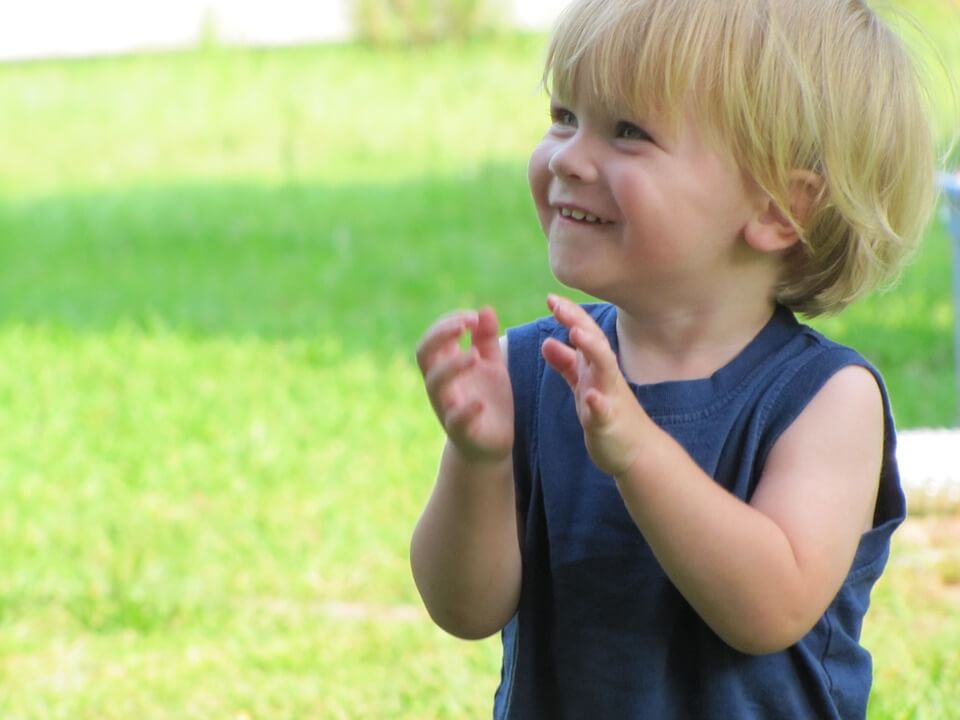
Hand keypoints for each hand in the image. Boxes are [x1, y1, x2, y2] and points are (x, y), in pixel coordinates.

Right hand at [416, 307, 513, 463]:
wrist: (492, 444)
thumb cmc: (488, 399)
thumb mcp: (491, 365)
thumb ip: (486, 340)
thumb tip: (485, 309)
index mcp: (445, 365)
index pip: (433, 337)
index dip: (448, 322)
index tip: (473, 317)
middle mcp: (441, 384)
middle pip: (424, 354)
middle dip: (440, 335)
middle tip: (465, 325)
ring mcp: (447, 407)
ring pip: (434, 383)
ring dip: (451, 366)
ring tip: (474, 356)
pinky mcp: (461, 431)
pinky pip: (455, 420)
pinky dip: (465, 410)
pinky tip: (480, 402)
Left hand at [541, 295, 648, 476]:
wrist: (635, 451)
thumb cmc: (608, 414)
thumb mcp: (583, 385)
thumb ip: (567, 364)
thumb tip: (548, 342)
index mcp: (596, 367)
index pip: (584, 333)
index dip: (569, 315)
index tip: (551, 298)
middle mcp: (605, 377)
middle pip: (594, 343)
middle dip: (577, 322)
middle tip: (558, 304)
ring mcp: (610, 399)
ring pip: (604, 370)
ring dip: (592, 350)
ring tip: (576, 334)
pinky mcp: (609, 424)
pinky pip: (603, 412)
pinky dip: (598, 403)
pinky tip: (590, 396)